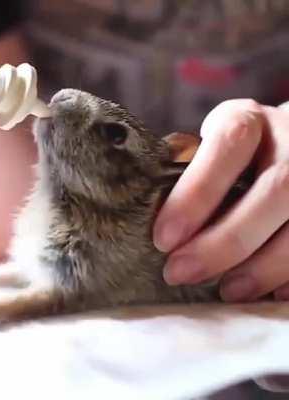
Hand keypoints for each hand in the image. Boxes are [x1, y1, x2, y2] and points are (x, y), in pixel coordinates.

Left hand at [153, 98, 288, 301]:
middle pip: (274, 190)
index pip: (228, 146)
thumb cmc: (230, 155)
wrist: (284, 142)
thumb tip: (157, 221)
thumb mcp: (206, 148)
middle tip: (181, 272)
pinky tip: (267, 292)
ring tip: (227, 291)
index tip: (163, 238)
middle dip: (225, 241)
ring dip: (263, 266)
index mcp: (248, 121)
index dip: (196, 194)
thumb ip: (186, 173)